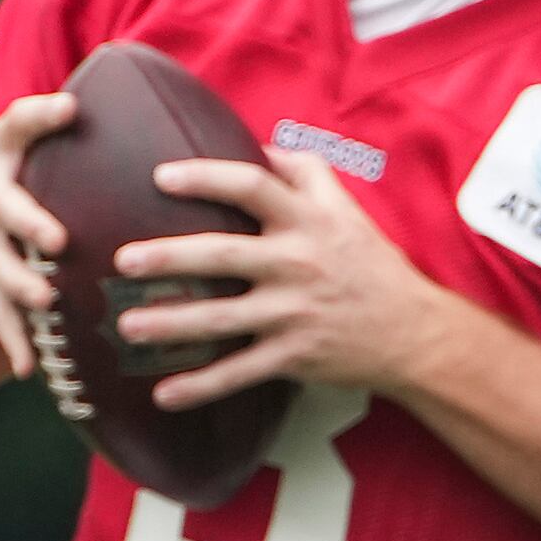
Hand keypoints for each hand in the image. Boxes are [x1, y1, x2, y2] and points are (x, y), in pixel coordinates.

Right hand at [0, 93, 79, 377]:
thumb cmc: (29, 165)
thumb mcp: (41, 135)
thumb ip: (79, 123)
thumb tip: (162, 95)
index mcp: (3, 150)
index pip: (18, 123)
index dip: (40, 115)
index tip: (69, 108)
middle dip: (26, 222)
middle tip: (58, 241)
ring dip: (18, 285)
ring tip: (47, 302)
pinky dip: (11, 338)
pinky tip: (29, 368)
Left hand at [112, 150, 452, 410]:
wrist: (415, 332)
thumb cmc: (372, 266)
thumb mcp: (348, 211)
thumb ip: (305, 175)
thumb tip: (258, 145)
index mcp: (309, 222)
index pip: (254, 187)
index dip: (207, 178)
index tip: (160, 176)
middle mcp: (299, 263)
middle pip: (224, 254)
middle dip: (170, 256)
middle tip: (124, 260)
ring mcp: (296, 313)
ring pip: (222, 319)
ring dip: (171, 324)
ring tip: (127, 326)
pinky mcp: (296, 355)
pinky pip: (240, 373)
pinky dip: (201, 388)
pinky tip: (163, 396)